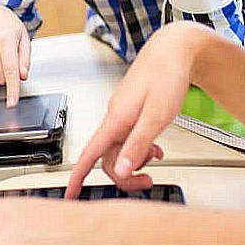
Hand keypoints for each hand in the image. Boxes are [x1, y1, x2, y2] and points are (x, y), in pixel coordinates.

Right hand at [0, 6, 30, 106]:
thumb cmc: (8, 29)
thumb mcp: (23, 39)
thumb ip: (25, 59)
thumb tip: (22, 76)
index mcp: (4, 39)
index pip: (10, 70)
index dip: (12, 89)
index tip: (12, 103)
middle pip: (1, 78)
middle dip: (7, 75)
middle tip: (7, 59)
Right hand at [66, 22, 204, 197]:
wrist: (175, 49)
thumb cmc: (167, 75)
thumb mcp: (157, 116)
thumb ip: (138, 144)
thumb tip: (123, 170)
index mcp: (116, 119)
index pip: (89, 154)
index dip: (77, 177)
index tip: (70, 195)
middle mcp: (115, 117)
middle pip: (108, 158)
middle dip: (125, 175)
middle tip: (148, 181)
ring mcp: (123, 114)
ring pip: (120, 149)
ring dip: (136, 160)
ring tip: (156, 158)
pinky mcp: (132, 112)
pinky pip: (129, 138)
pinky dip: (141, 148)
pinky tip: (155, 146)